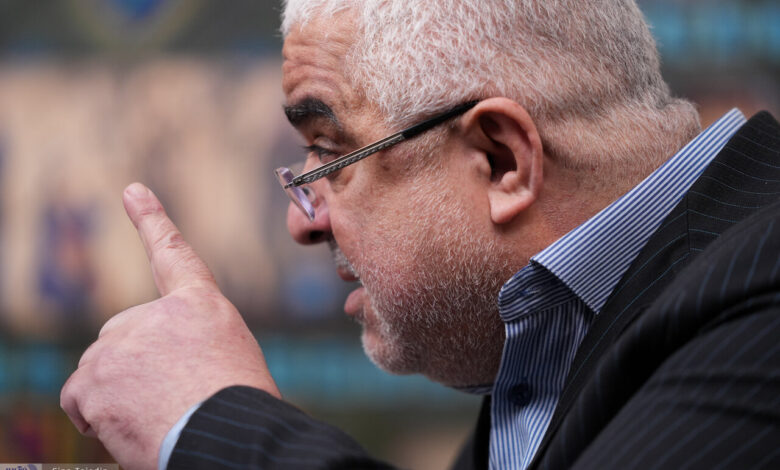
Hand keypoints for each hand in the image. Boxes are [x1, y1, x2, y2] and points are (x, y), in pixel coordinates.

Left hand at [61, 183, 279, 469]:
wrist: (226, 434)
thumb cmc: (237, 408)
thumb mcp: (228, 362)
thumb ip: (186, 349)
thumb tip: (146, 372)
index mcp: (200, 305)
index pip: (172, 254)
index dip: (151, 220)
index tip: (132, 191)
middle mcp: (156, 313)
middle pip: (126, 337)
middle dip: (138, 367)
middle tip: (173, 398)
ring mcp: (121, 343)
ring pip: (103, 370)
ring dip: (121, 395)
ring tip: (161, 417)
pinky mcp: (94, 376)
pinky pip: (79, 398)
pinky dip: (97, 416)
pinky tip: (130, 427)